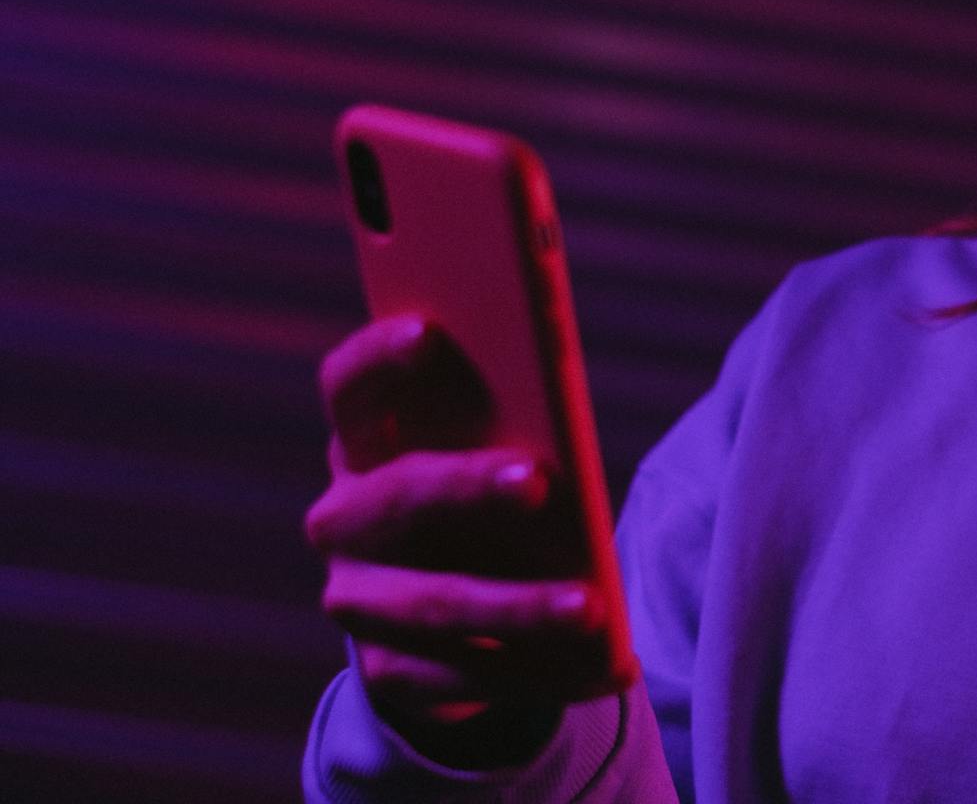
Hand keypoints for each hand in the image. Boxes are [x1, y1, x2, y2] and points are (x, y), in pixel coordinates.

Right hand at [305, 315, 616, 766]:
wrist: (453, 612)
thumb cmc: (488, 495)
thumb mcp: (491, 449)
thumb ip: (508, 421)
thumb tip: (558, 414)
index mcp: (364, 442)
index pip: (348, 388)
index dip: (379, 357)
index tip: (428, 329)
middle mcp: (342, 518)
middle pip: (397, 495)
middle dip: (467, 486)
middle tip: (537, 480)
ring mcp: (357, 599)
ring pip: (436, 602)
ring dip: (517, 606)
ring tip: (591, 607)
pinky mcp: (387, 671)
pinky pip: (462, 676)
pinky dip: (538, 671)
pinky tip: (603, 664)